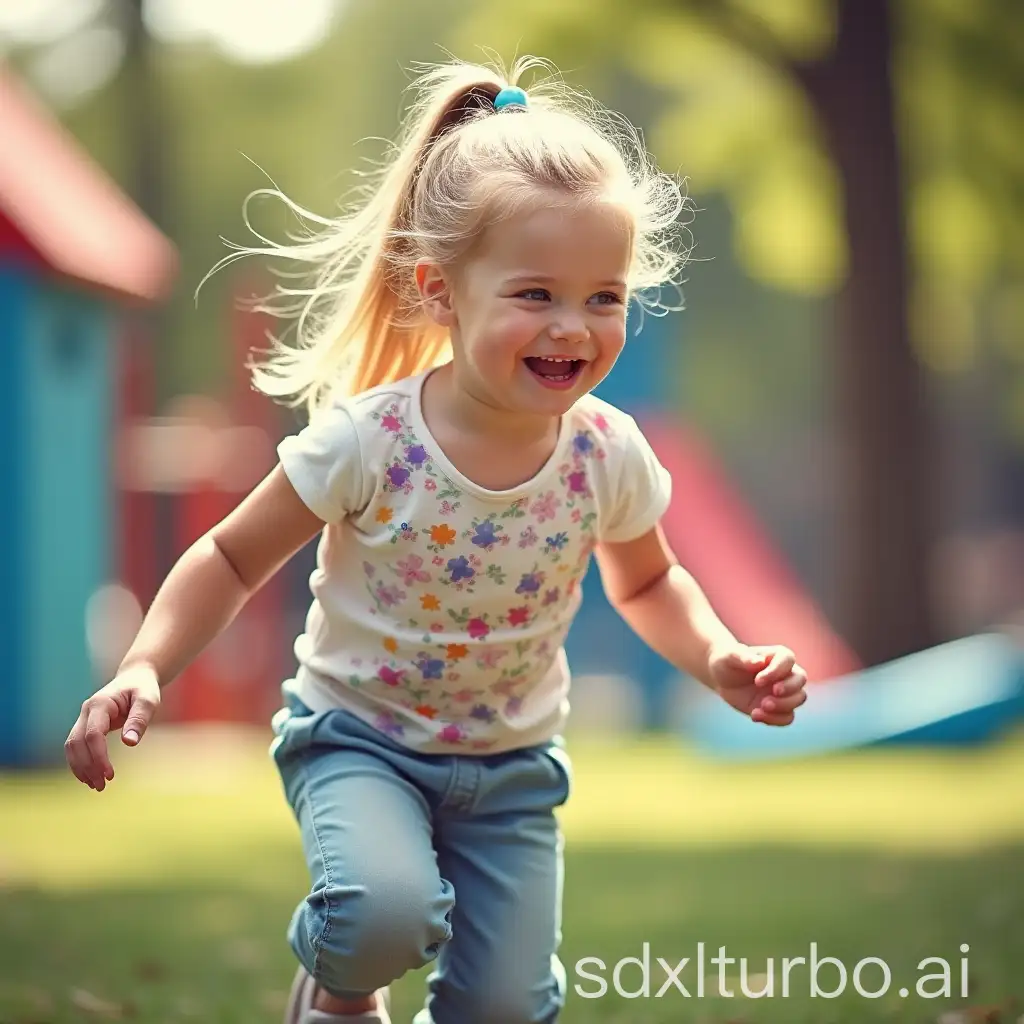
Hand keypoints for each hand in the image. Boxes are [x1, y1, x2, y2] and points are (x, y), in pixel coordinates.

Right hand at [65, 663, 160, 790]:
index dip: (98, 756)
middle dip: (87, 766)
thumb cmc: (143, 688)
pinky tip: (91, 776)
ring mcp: (83, 718)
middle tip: (102, 785)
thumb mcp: (148, 700)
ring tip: (96, 785)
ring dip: (80, 767)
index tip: (110, 774)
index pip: (93, 734)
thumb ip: (139, 719)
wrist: (135, 678)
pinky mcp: (86, 725)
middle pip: (76, 743)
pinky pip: (76, 746)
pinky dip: (80, 762)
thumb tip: (129, 743)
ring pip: (72, 746)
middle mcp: (86, 711)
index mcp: (100, 703)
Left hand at [707, 643, 806, 725]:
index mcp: (776, 655)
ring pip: (799, 699)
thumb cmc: (728, 661)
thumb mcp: (730, 656)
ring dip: (783, 706)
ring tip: (760, 707)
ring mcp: (784, 691)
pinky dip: (774, 720)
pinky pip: (787, 717)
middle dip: (788, 690)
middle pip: (800, 680)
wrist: (722, 678)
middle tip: (766, 698)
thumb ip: (743, 657)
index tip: (757, 681)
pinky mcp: (778, 708)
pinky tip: (754, 715)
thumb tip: (760, 662)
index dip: (776, 672)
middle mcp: (785, 672)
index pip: (787, 659)